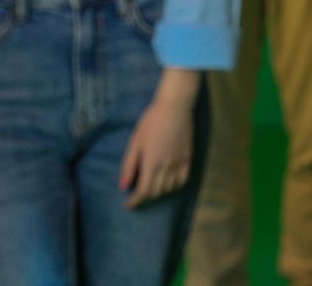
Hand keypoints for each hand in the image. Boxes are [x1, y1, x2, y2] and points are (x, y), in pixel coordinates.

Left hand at [119, 82, 196, 208]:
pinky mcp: (188, 157)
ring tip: (151, 185)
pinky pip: (183, 179)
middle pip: (156, 192)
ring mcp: (179, 162)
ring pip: (170, 188)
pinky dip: (174, 185)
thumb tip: (123, 187)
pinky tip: (168, 181)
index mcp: (152, 163)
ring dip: (159, 191)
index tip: (128, 205)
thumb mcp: (135, 142)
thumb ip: (129, 166)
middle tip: (137, 192)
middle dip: (144, 196)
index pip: (143, 192)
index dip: (134, 202)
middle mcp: (167, 166)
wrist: (175, 106)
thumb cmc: (151, 122)